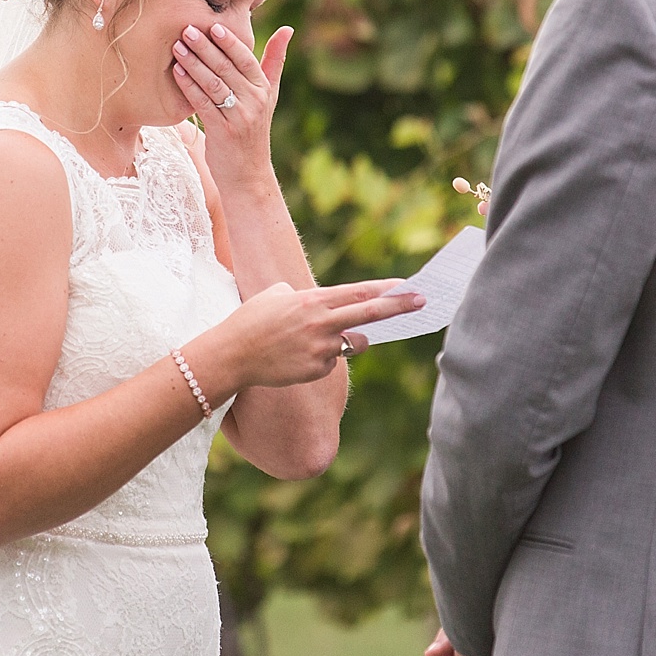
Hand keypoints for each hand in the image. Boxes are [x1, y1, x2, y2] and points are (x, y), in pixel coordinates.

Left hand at [171, 22, 291, 188]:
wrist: (248, 175)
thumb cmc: (253, 130)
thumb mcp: (269, 96)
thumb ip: (274, 62)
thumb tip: (287, 29)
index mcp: (264, 90)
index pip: (247, 59)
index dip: (230, 42)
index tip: (213, 25)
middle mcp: (254, 101)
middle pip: (227, 68)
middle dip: (205, 47)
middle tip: (187, 29)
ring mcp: (239, 116)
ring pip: (213, 83)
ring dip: (193, 63)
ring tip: (177, 46)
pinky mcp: (222, 131)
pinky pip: (203, 103)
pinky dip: (189, 86)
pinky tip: (177, 72)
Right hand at [202, 278, 421, 388]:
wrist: (233, 355)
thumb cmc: (250, 320)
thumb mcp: (275, 295)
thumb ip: (303, 295)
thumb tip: (319, 302)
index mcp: (313, 301)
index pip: (358, 293)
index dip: (385, 289)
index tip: (408, 285)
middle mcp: (322, 323)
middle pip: (369, 314)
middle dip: (398, 307)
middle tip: (423, 301)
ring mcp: (321, 349)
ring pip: (349, 343)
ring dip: (341, 340)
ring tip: (304, 339)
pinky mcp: (316, 371)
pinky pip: (329, 363)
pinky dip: (318, 359)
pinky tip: (293, 357)